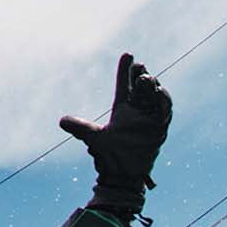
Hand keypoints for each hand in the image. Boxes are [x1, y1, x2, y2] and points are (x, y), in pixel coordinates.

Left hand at [59, 53, 172, 195]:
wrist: (122, 173)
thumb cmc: (109, 155)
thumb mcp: (93, 137)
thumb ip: (79, 127)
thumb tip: (62, 121)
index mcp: (123, 108)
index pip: (124, 84)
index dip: (125, 69)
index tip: (128, 54)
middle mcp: (137, 110)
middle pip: (141, 86)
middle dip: (140, 74)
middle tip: (138, 66)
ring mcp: (149, 117)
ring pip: (154, 95)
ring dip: (152, 86)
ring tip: (146, 78)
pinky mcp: (160, 127)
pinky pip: (164, 111)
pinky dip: (163, 101)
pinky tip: (159, 91)